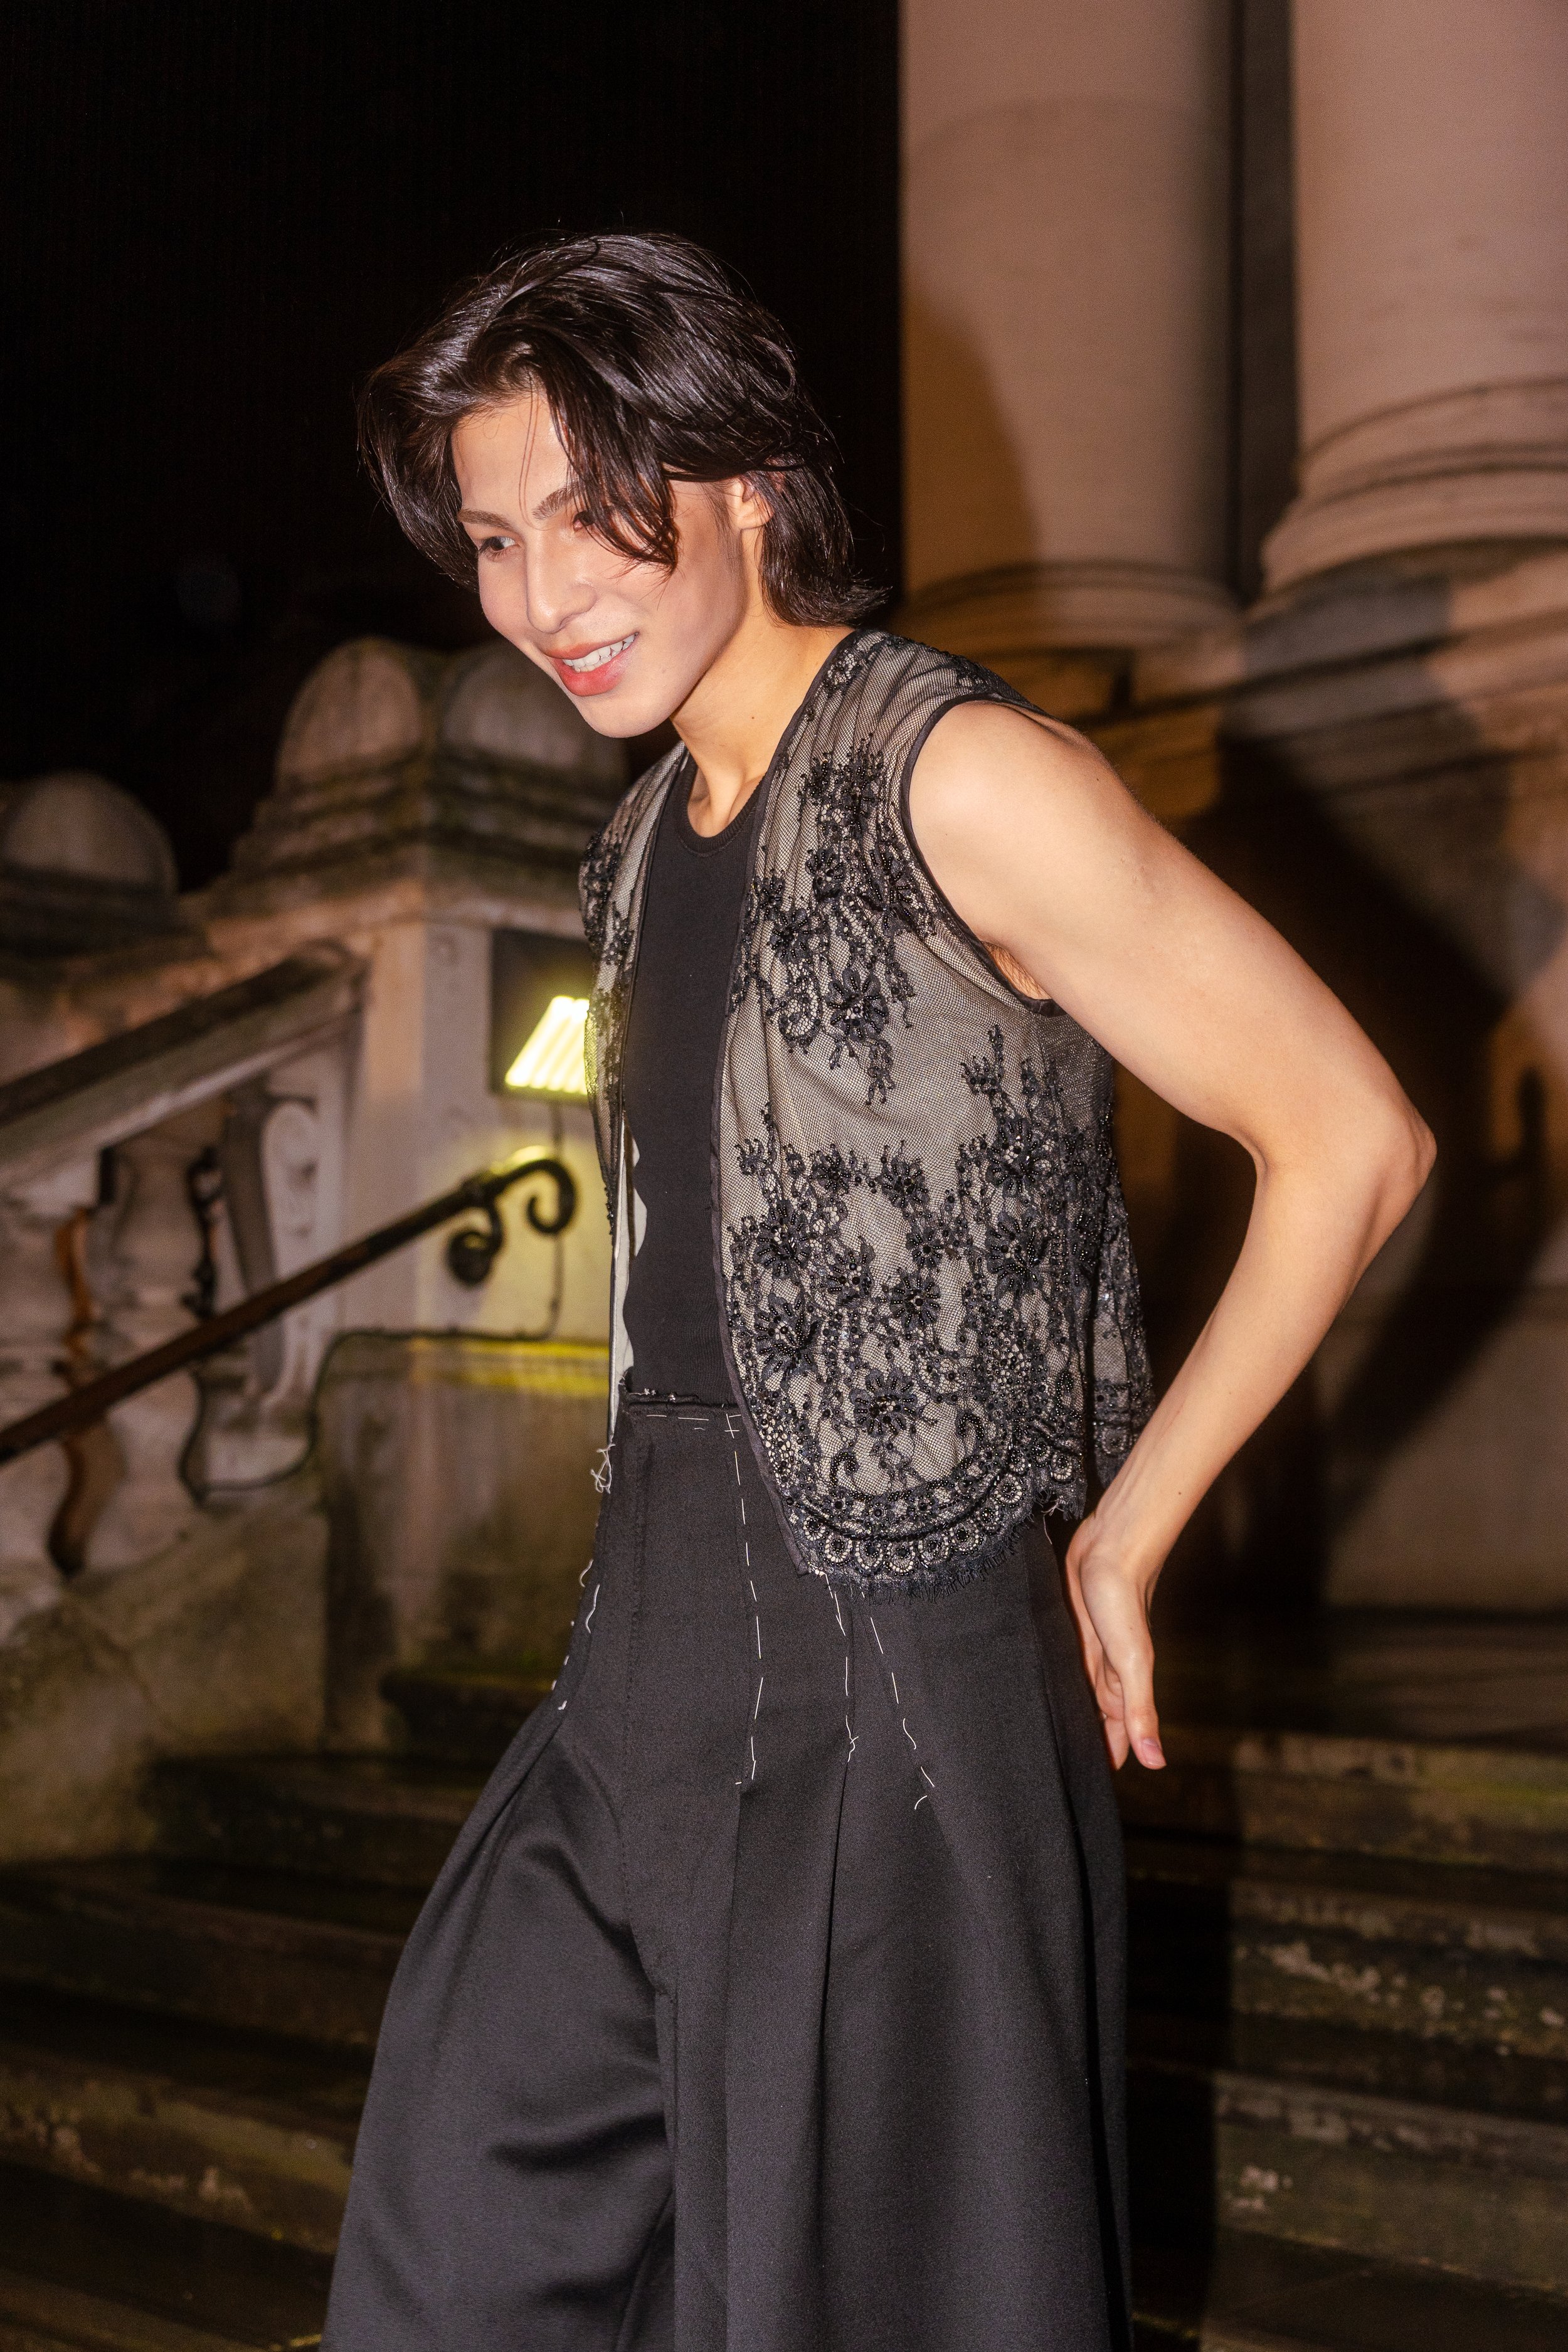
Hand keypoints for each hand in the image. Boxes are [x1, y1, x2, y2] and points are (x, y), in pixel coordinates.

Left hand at [1062, 1512, 1165, 1772]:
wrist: (1110, 1546)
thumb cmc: (1122, 1599)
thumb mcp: (1132, 1661)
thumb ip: (1141, 1711)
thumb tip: (1156, 1763)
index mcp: (1123, 1687)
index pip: (1117, 1737)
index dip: (1106, 1761)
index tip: (1086, 1793)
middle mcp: (1105, 1674)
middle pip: (1095, 1720)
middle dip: (1083, 1742)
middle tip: (1054, 1775)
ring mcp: (1086, 1652)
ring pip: (1076, 1694)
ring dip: (1066, 1713)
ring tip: (1039, 1742)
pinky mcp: (1067, 1630)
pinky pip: (1061, 1664)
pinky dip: (1053, 1681)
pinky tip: (1034, 1691)